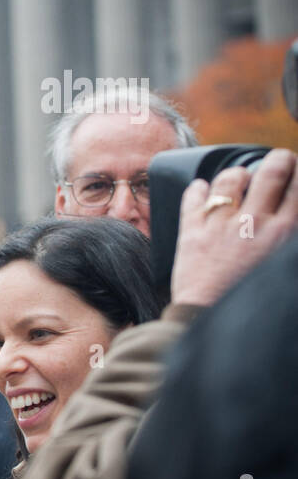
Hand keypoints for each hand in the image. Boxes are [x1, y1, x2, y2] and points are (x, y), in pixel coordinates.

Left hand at [170, 148, 297, 307]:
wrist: (210, 319)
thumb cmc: (251, 299)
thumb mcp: (281, 264)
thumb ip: (287, 233)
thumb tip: (288, 217)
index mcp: (283, 232)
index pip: (297, 186)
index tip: (297, 168)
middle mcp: (253, 222)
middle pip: (271, 171)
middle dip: (278, 159)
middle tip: (279, 160)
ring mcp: (219, 224)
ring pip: (229, 178)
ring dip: (236, 174)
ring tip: (239, 178)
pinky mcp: (191, 230)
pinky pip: (193, 196)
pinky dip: (199, 188)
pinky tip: (202, 188)